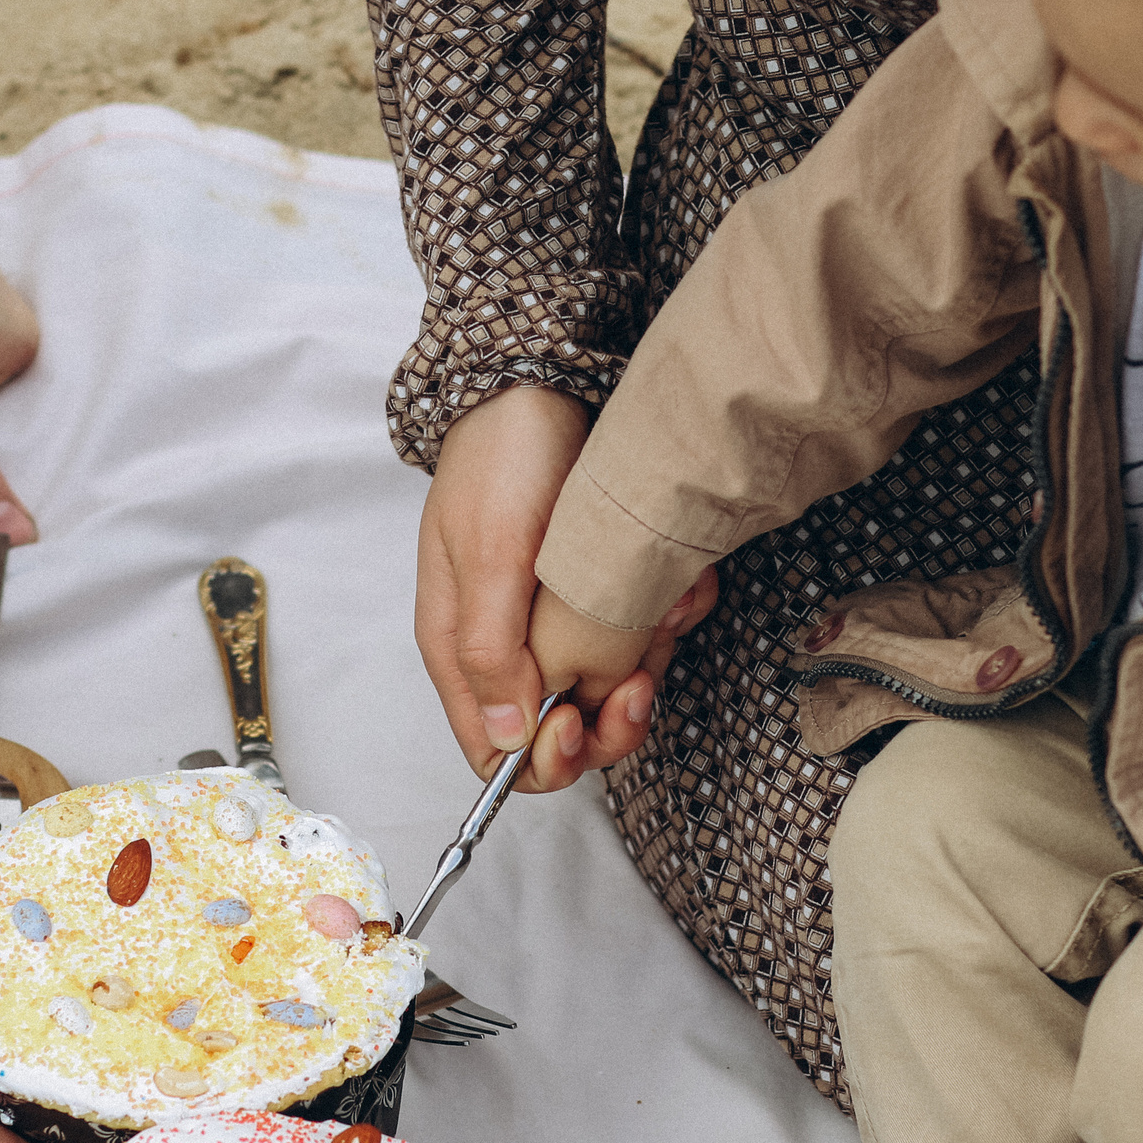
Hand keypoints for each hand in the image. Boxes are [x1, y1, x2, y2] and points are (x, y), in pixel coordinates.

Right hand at [416, 386, 715, 789]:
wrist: (540, 384)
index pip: (498, 754)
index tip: (579, 721)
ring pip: (613, 691)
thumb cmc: (503, 460)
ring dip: (650, 659)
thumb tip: (504, 739)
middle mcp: (509, 649)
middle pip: (566, 735)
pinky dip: (669, 620)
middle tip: (640, 676)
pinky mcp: (599, 597)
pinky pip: (643, 638)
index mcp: (466, 651)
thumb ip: (490, 650)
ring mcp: (557, 625)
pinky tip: (677, 584)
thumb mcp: (491, 554)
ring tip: (664, 608)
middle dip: (612, 717)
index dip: (545, 758)